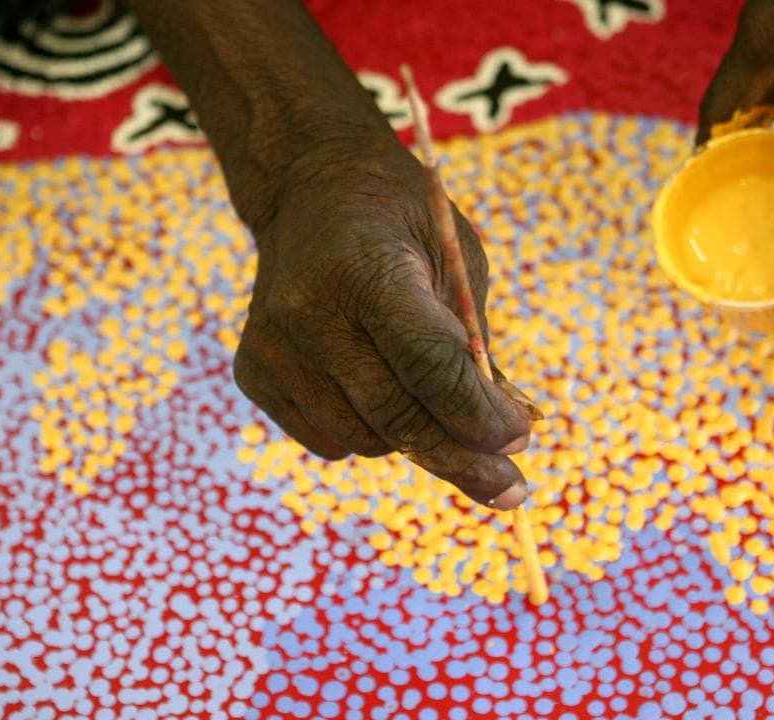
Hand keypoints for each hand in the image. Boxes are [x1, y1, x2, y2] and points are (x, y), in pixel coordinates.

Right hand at [232, 137, 534, 509]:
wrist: (313, 190)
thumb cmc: (404, 228)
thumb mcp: (456, 263)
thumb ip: (473, 348)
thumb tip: (503, 440)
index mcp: (365, 269)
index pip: (428, 363)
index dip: (478, 413)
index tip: (520, 440)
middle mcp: (307, 311)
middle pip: (396, 415)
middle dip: (460, 457)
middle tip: (509, 485)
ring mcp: (272, 346)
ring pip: (365, 439)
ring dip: (413, 437)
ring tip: (425, 394)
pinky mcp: (253, 373)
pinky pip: (329, 441)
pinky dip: (367, 432)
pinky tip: (372, 382)